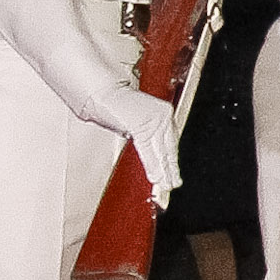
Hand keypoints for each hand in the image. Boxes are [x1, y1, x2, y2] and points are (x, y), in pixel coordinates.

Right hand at [91, 86, 182, 205]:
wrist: (106, 94)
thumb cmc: (117, 105)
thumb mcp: (138, 120)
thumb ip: (146, 133)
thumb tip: (152, 155)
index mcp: (163, 113)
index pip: (171, 141)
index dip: (171, 159)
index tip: (174, 173)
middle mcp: (163, 116)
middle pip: (169, 147)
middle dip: (170, 168)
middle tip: (174, 183)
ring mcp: (156, 119)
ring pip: (161, 151)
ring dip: (163, 171)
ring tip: (166, 185)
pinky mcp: (143, 125)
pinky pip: (148, 150)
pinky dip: (152, 166)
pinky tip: (155, 177)